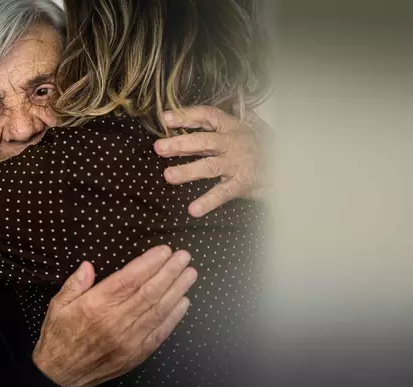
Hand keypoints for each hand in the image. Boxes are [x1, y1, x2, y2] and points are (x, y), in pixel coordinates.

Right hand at [32, 246, 195, 386]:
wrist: (62, 374)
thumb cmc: (60, 337)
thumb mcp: (58, 305)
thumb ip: (74, 284)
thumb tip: (88, 266)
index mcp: (94, 306)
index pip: (128, 279)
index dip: (149, 263)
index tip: (163, 251)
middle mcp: (114, 321)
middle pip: (149, 292)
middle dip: (169, 272)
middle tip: (183, 257)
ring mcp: (128, 339)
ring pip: (158, 310)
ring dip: (177, 290)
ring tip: (189, 275)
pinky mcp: (136, 353)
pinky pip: (159, 332)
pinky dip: (174, 317)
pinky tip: (184, 302)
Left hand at [153, 106, 268, 216]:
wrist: (289, 165)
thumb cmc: (260, 145)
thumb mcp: (245, 127)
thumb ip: (222, 121)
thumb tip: (197, 114)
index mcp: (231, 126)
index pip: (207, 115)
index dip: (186, 116)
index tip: (165, 118)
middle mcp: (233, 143)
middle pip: (204, 141)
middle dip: (180, 144)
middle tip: (159, 148)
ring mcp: (237, 163)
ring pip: (209, 166)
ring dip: (188, 171)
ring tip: (168, 176)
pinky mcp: (242, 183)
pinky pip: (223, 192)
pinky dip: (208, 202)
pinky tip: (194, 209)